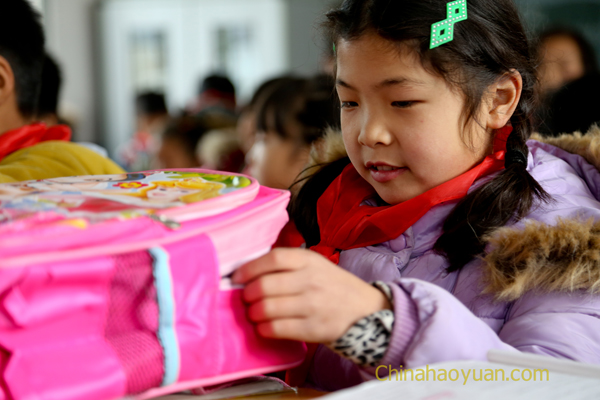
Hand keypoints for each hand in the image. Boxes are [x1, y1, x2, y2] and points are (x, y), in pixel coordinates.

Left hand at [232, 248, 390, 342]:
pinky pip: (277, 329)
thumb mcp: (315, 265)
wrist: (367, 311)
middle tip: (246, 300)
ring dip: (253, 313)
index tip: (237, 278)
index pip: (272, 259)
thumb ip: (287, 266)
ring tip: (254, 314)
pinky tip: (264, 327)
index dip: (249, 269)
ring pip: (267, 308)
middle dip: (247, 295)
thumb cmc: (333, 287)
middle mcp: (311, 280)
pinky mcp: (314, 328)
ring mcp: (313, 305)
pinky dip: (264, 329)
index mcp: (309, 260)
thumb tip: (248, 273)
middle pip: (264, 286)